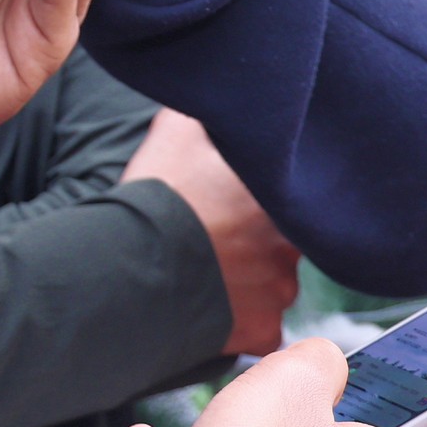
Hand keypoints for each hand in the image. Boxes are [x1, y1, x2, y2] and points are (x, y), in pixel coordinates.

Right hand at [123, 108, 303, 355]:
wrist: (132, 268)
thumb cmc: (158, 197)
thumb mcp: (179, 130)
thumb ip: (212, 112)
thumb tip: (221, 96)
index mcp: (281, 196)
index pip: (294, 194)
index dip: (263, 196)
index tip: (238, 199)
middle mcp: (292, 245)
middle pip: (284, 241)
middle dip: (258, 240)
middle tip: (219, 236)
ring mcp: (279, 291)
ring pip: (274, 284)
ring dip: (251, 279)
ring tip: (208, 272)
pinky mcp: (262, 330)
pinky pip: (262, 327)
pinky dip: (243, 320)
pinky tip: (212, 305)